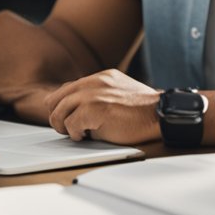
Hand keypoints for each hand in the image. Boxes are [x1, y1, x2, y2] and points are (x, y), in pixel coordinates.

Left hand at [43, 69, 159, 144]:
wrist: (159, 114)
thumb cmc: (143, 110)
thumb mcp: (118, 93)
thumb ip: (99, 95)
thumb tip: (78, 109)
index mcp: (99, 77)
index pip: (66, 89)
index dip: (61, 106)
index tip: (66, 118)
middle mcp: (92, 83)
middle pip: (55, 99)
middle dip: (58, 117)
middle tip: (68, 129)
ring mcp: (92, 95)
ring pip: (58, 112)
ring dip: (65, 127)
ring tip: (79, 133)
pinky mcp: (93, 110)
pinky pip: (70, 124)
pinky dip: (75, 134)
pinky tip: (86, 136)